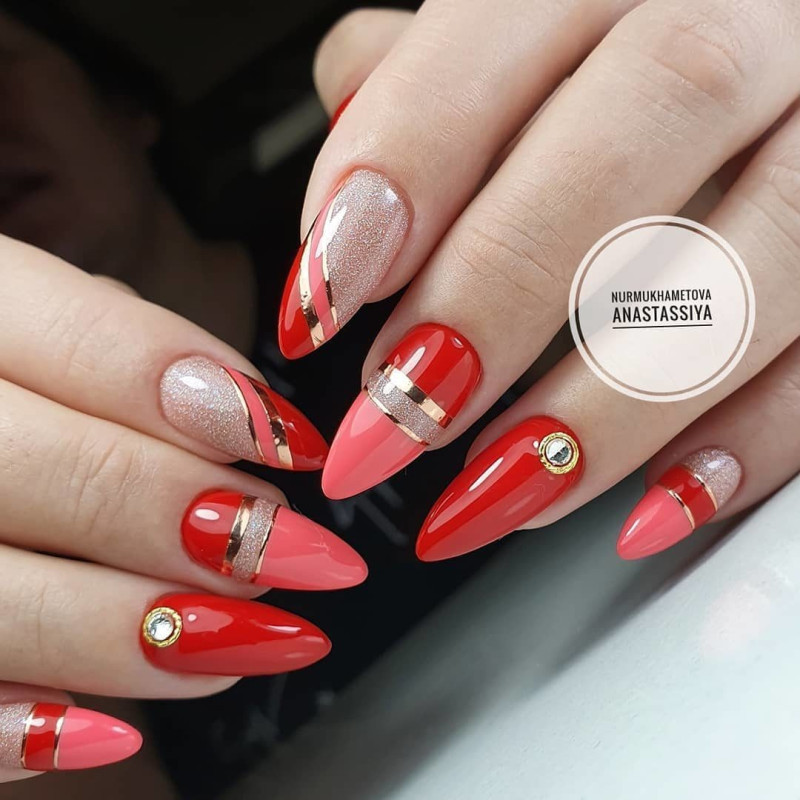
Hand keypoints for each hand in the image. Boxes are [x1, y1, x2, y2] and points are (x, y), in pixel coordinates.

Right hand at [0, 235, 365, 780]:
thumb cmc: (10, 384)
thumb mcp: (45, 325)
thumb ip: (125, 354)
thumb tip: (253, 420)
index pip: (85, 339)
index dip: (212, 398)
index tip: (297, 448)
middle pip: (54, 474)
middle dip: (187, 515)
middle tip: (288, 548)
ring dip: (138, 628)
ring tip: (245, 635)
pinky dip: (17, 733)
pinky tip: (107, 733)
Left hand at [281, 2, 799, 559]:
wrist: (781, 58)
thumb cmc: (625, 62)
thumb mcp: (522, 36)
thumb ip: (425, 87)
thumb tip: (346, 202)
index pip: (498, 30)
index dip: (400, 170)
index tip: (323, 304)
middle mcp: (751, 21)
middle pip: (637, 132)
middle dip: (496, 298)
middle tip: (399, 417)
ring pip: (748, 262)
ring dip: (604, 408)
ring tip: (497, 490)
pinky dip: (743, 444)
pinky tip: (649, 507)